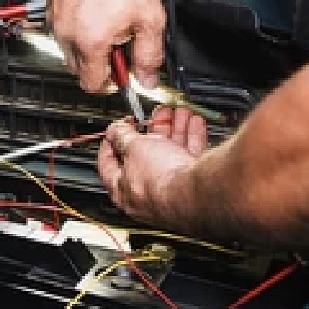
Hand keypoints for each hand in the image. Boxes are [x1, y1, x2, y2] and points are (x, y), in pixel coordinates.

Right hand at [49, 0, 165, 91]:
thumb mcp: (150, 20)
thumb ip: (149, 56)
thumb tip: (148, 79)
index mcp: (91, 42)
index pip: (92, 84)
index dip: (110, 83)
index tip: (121, 73)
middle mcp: (68, 33)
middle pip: (78, 69)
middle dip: (98, 64)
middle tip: (118, 46)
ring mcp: (57, 19)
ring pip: (68, 49)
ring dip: (85, 46)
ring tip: (106, 24)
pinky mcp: (51, 6)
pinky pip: (61, 29)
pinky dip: (75, 28)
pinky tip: (93, 11)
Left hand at [97, 106, 207, 225]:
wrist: (198, 193)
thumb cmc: (160, 179)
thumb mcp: (133, 147)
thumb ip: (122, 136)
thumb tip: (114, 130)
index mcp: (123, 190)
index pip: (109, 165)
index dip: (111, 142)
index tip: (116, 129)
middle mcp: (147, 195)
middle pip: (144, 157)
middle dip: (151, 131)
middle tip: (153, 116)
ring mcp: (171, 193)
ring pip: (170, 155)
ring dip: (173, 130)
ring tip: (178, 113)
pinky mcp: (193, 188)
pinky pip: (189, 159)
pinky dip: (191, 139)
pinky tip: (194, 123)